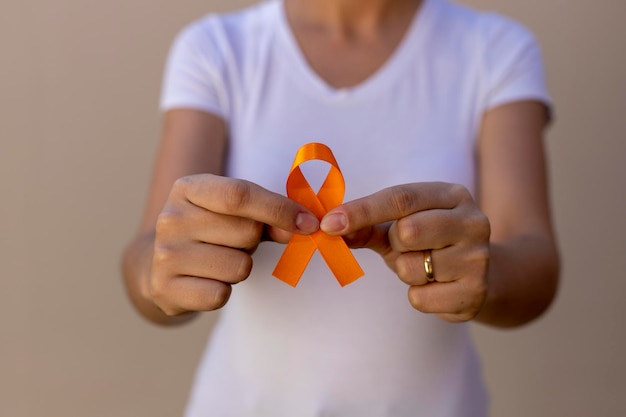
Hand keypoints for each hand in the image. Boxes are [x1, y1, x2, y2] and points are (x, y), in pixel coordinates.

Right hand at [148, 174, 318, 315]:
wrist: (159, 264)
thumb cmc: (211, 231)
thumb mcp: (234, 212)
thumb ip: (270, 215)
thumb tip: (304, 226)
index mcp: (189, 188)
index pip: (239, 195)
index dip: (279, 209)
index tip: (309, 223)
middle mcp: (171, 218)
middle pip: (245, 232)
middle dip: (255, 241)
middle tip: (237, 243)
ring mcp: (165, 254)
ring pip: (239, 266)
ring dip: (241, 267)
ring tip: (221, 260)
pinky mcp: (164, 288)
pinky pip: (220, 295)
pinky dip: (223, 291)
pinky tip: (208, 280)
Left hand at [320, 182, 490, 322]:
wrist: (476, 278)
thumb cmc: (429, 244)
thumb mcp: (398, 227)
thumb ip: (366, 225)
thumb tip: (330, 227)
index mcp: (452, 195)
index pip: (401, 198)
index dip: (361, 211)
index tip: (329, 223)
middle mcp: (473, 221)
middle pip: (408, 231)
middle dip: (395, 244)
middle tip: (406, 247)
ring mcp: (478, 258)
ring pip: (412, 268)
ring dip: (406, 271)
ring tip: (425, 267)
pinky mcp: (475, 292)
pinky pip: (420, 298)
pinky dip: (418, 296)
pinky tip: (436, 287)